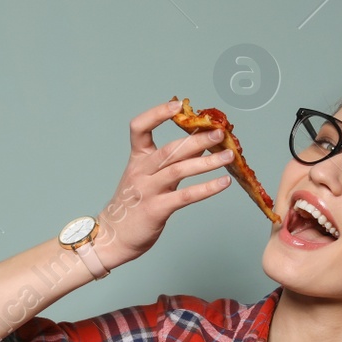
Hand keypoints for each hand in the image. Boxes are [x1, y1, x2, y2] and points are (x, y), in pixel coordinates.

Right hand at [93, 98, 237, 268]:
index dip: (157, 114)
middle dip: (197, 139)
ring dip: (207, 162)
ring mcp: (147, 191)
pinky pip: (185, 196)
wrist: (112, 236)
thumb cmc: (133, 206)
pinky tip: (223, 183)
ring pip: (179, 170)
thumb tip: (200, 144)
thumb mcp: (145, 178)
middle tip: (219, 133)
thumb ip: (169, 162)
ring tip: (229, 156)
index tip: (177, 105)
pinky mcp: (156, 210)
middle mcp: (141, 172)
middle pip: (170, 149)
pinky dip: (206, 188)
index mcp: (137, 160)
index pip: (139, 128)